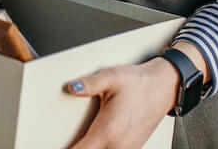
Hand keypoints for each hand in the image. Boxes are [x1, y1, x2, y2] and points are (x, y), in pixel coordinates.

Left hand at [64, 58, 178, 148]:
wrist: (164, 87)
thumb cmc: (139, 83)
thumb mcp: (112, 76)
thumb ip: (89, 83)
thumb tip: (72, 87)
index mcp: (108, 131)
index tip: (53, 145)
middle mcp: (117, 146)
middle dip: (77, 148)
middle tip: (68, 140)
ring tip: (81, 140)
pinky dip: (100, 148)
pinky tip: (95, 141)